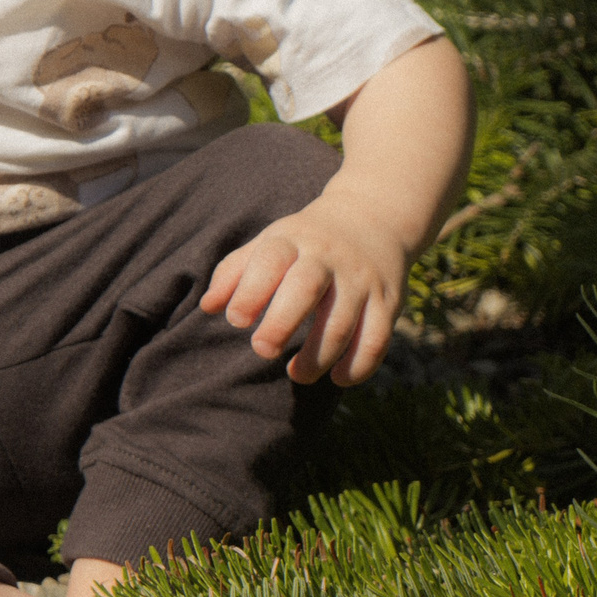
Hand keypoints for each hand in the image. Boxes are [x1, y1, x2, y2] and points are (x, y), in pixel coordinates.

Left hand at [200, 190, 410, 384]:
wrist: (373, 218)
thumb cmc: (304, 241)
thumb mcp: (269, 243)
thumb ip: (235, 272)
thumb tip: (207, 308)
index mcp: (293, 240)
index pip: (269, 262)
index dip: (251, 291)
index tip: (236, 320)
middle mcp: (329, 257)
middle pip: (305, 288)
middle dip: (281, 323)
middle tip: (261, 350)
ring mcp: (361, 279)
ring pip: (342, 321)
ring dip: (318, 356)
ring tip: (296, 375)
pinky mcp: (388, 301)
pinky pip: (377, 338)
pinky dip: (359, 365)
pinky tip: (338, 378)